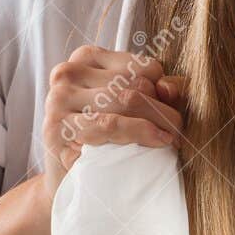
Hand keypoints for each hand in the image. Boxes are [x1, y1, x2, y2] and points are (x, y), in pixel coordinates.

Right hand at [41, 45, 184, 198]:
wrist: (67, 175)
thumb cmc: (102, 137)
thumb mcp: (128, 106)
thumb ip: (154, 92)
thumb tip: (169, 88)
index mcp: (87, 59)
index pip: (143, 67)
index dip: (162, 91)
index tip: (169, 112)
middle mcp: (68, 73)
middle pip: (136, 85)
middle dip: (164, 110)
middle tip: (177, 131)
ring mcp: (58, 99)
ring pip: (125, 100)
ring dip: (157, 122)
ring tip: (170, 139)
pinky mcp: (58, 127)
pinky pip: (108, 123)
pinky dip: (138, 131)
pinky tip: (156, 140)